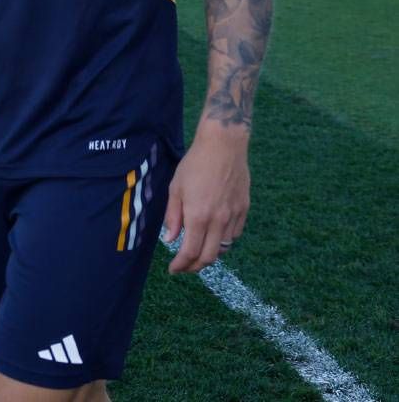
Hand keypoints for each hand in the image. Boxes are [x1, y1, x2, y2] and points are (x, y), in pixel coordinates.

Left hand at [163, 122, 250, 272]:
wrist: (223, 147)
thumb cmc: (195, 165)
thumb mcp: (176, 189)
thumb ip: (173, 216)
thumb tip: (171, 239)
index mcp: (198, 216)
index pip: (190, 252)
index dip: (181, 265)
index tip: (173, 269)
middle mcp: (218, 220)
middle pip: (210, 257)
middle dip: (195, 266)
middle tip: (185, 266)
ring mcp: (234, 216)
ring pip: (224, 247)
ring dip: (210, 254)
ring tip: (198, 251)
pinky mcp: (244, 209)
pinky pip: (234, 234)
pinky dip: (223, 240)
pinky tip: (214, 234)